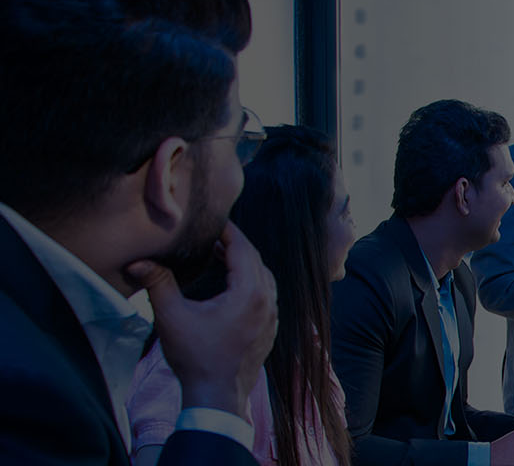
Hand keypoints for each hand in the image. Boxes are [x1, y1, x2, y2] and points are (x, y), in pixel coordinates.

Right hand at [126, 222, 276, 417]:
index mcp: (249, 292)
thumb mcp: (171, 317)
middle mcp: (267, 301)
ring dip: (244, 264)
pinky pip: (266, 295)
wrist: (217, 396)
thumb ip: (158, 283)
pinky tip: (232, 285)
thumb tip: (138, 262)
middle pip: (255, 260)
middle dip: (235, 245)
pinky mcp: (270, 329)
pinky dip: (252, 282)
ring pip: (264, 277)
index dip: (228, 231)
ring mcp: (272, 316)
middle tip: (213, 235)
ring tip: (220, 256)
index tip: (212, 220)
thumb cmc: (195, 357)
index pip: (243, 248)